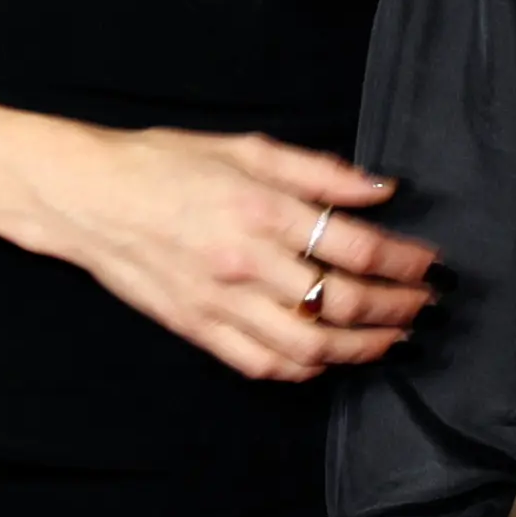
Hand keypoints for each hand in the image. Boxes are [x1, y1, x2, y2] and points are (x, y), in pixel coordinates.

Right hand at [15, 127, 436, 382]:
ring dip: (362, 348)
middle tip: (424, 304)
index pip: (357, 248)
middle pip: (343, 302)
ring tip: (391, 338)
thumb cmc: (164, 163)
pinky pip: (262, 365)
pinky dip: (305, 369)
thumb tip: (380, 188)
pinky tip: (328, 359)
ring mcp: (220, 303)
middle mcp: (246, 262)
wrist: (86, 197)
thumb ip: (317, 171)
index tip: (430, 264)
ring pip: (309, 347)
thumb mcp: (245, 147)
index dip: (405, 262)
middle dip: (396, 308)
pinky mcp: (198, 329)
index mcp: (261, 208)